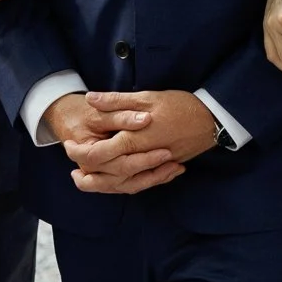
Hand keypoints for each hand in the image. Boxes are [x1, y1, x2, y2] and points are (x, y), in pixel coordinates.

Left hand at [61, 90, 219, 194]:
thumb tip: (91, 99)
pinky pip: (139, 184)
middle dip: (86, 172)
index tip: (69, 146)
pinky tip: (115, 179)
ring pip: (121, 184)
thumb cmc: (180, 105)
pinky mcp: (162, 169)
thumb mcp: (147, 97)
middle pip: (106, 174)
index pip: (99, 154)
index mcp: (134, 139)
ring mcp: (153, 167)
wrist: (212, 120)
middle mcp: (142, 158)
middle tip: (73, 163)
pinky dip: (123, 184)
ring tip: (85, 178)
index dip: (80, 152)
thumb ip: (117, 101)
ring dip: (101, 183)